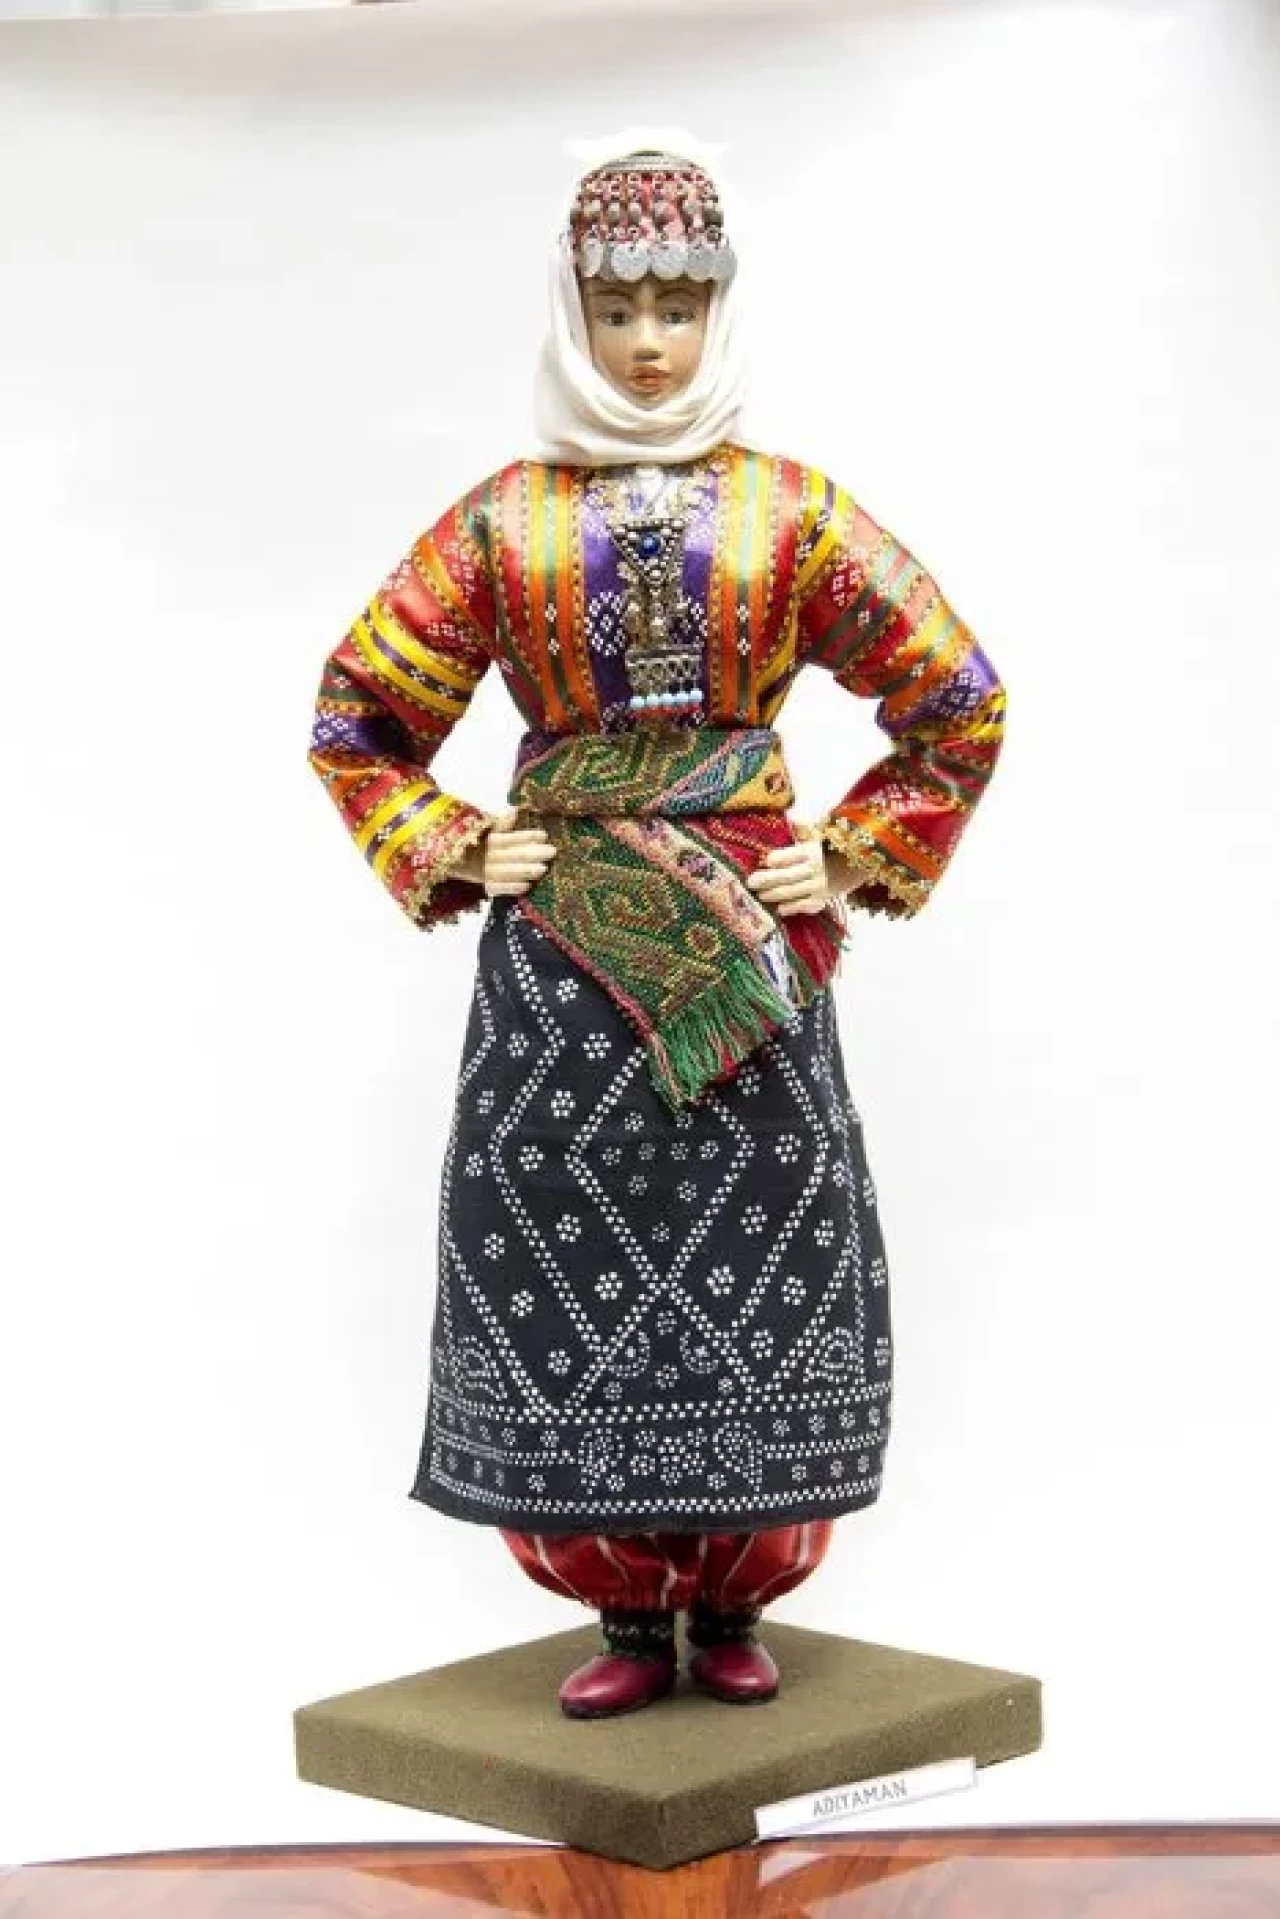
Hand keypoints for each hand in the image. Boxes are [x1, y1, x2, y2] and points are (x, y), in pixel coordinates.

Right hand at [458, 808, 557, 895]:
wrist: (448, 858)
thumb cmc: (474, 840)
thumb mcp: (484, 828)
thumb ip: (500, 823)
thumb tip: (515, 810)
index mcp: (483, 839)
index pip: (506, 838)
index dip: (524, 837)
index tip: (544, 835)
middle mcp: (480, 855)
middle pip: (507, 855)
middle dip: (530, 854)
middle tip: (551, 852)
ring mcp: (480, 871)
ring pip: (503, 872)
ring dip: (524, 871)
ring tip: (543, 869)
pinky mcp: (481, 885)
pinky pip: (495, 888)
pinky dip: (510, 888)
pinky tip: (527, 886)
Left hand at [744, 826, 858, 916]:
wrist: (858, 865)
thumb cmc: (831, 848)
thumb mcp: (819, 833)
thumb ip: (803, 827)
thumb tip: (791, 816)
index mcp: (812, 851)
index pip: (793, 855)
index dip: (779, 858)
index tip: (766, 860)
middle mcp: (815, 869)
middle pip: (788, 875)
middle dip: (768, 879)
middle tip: (751, 882)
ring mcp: (819, 886)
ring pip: (793, 891)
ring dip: (775, 894)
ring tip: (760, 895)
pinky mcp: (822, 899)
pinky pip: (805, 905)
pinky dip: (793, 908)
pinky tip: (780, 909)